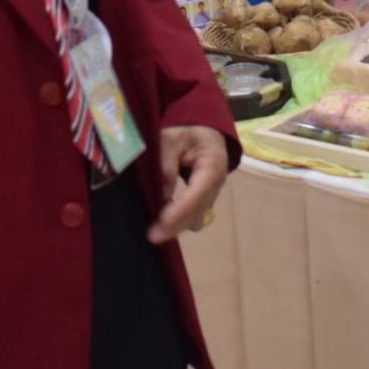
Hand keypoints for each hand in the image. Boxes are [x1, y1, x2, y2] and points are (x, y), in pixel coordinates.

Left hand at [148, 125, 228, 244]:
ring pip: (196, 219)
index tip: (161, 224)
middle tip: (151, 236)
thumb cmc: (187, 132)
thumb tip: (162, 196)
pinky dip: (179, 221)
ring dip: (177, 226)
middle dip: (175, 226)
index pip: (197, 194)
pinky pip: (194, 217)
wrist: (205, 132)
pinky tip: (162, 222)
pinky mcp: (205, 201)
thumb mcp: (171, 139)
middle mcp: (216, 185)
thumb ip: (166, 165)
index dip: (179, 211)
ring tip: (154, 230)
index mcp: (212, 166)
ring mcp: (213, 195)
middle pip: (197, 213)